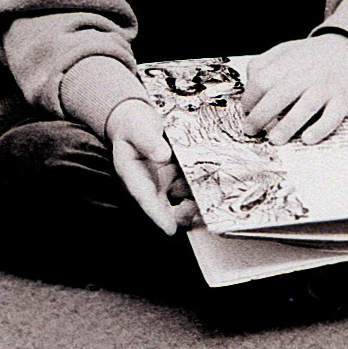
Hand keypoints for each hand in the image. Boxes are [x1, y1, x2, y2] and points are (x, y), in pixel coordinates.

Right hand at [104, 98, 199, 234]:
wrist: (137, 119)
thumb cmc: (133, 126)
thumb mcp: (137, 129)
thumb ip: (148, 141)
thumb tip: (163, 156)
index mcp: (134, 177)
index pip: (145, 200)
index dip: (158, 216)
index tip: (170, 229)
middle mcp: (151, 185)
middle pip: (166, 209)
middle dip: (183, 214)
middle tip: (199, 209)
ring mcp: (165, 182)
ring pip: (182, 200)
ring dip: (196, 200)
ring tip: (212, 193)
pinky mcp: (177, 176)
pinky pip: (190, 186)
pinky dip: (201, 186)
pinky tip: (214, 180)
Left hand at [240, 34, 347, 145]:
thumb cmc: (312, 55)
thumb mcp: (286, 50)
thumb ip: (263, 64)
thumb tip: (248, 89)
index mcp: (290, 61)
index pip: (262, 80)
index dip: (250, 98)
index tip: (246, 111)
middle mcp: (308, 73)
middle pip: (279, 95)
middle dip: (260, 116)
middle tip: (251, 130)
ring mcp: (326, 86)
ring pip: (304, 108)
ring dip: (287, 126)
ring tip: (274, 140)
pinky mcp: (344, 99)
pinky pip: (332, 116)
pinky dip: (320, 129)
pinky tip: (307, 139)